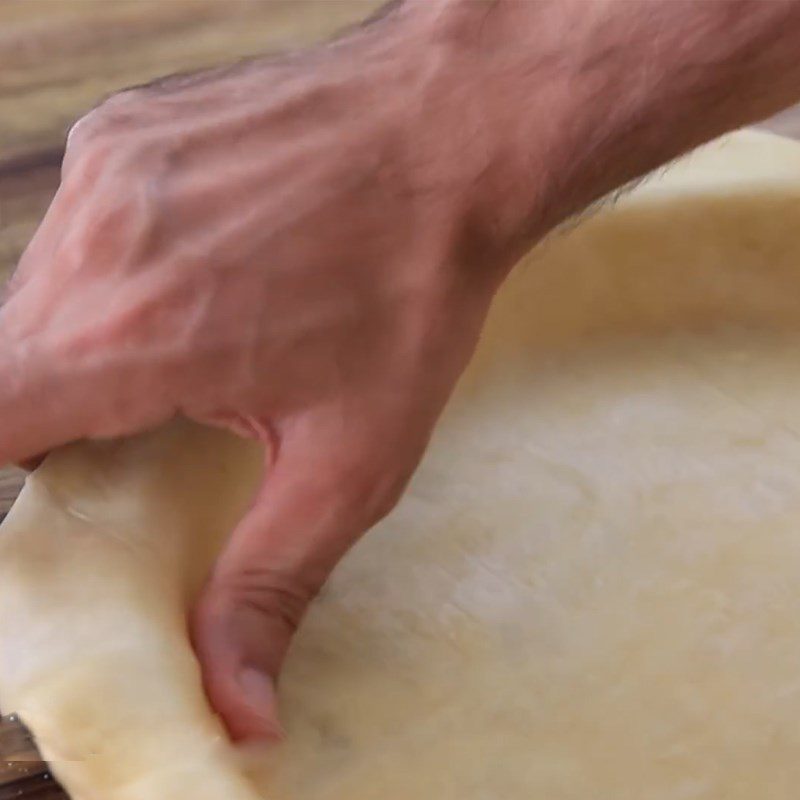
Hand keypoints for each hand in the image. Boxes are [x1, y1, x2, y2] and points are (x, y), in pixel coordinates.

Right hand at [0, 11, 507, 739]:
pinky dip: (116, 273)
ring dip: (92, 338)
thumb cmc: (414, 289)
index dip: (5, 469)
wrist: (450, 136)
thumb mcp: (354, 460)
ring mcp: (105, 170)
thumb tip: (235, 705)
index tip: (56, 492)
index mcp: (128, 335)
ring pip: (41, 294)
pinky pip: (83, 232)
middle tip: (152, 421)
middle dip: (61, 410)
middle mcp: (94, 240)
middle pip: (9, 363)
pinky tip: (202, 272)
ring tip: (197, 341)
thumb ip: (271, 583)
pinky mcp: (127, 132)